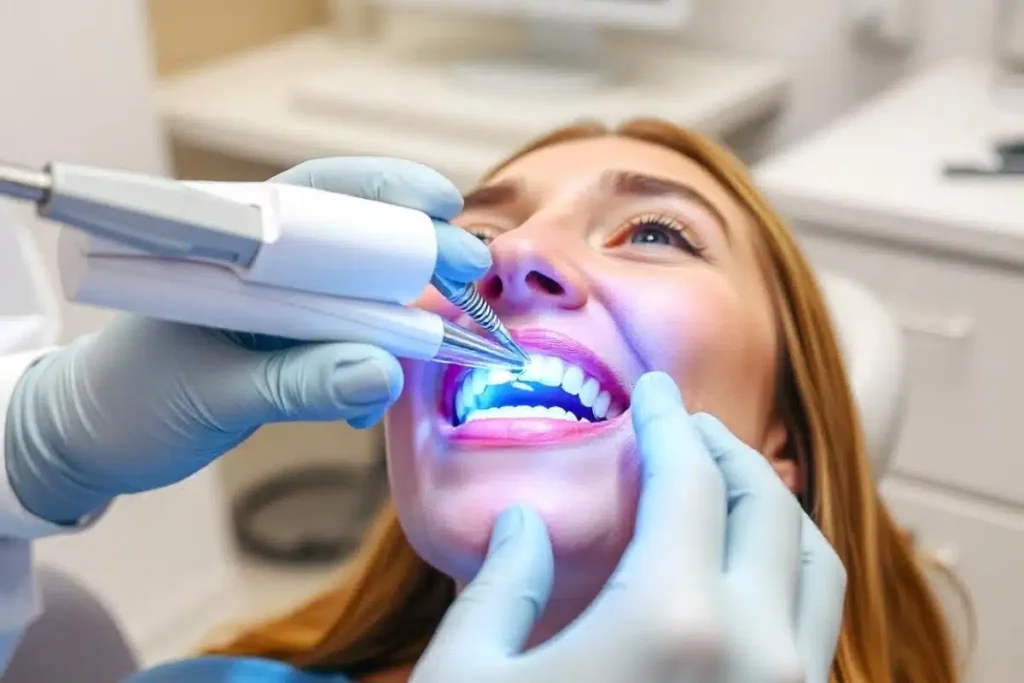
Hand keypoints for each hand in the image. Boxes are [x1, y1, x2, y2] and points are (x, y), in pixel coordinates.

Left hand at [4, 157, 490, 525]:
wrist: (90, 441)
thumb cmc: (127, 403)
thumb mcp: (213, 395)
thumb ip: (298, 384)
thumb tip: (386, 373)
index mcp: (228, 246)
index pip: (318, 196)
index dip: (386, 199)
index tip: (443, 213)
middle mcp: (260, 264)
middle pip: (354, 235)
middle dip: (416, 249)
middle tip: (471, 271)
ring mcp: (278, 303)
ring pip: (361, 286)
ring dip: (405, 309)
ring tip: (447, 334)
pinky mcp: (289, 341)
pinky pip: (350, 335)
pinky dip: (378, 357)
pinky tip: (379, 389)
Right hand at [412, 372, 845, 682]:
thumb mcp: (469, 675)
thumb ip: (501, 584)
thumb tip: (524, 522)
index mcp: (672, 618)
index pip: (687, 478)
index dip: (666, 420)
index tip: (652, 389)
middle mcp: (755, 649)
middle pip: (767, 505)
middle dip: (725, 449)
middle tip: (681, 426)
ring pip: (815, 563)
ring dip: (771, 504)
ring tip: (720, 480)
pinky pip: (812, 624)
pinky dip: (786, 568)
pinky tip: (737, 566)